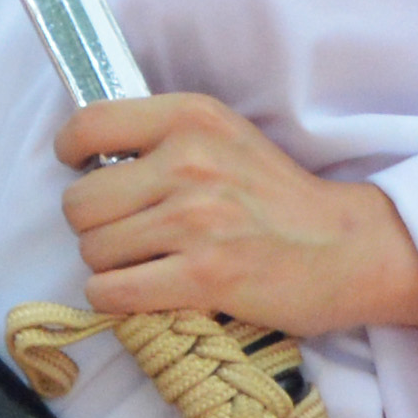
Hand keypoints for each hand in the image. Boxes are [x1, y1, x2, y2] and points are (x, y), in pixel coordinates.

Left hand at [53, 94, 417, 339]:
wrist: (346, 248)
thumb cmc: (280, 199)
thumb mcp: (225, 138)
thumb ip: (164, 139)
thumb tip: (89, 161)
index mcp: (192, 118)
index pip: (88, 127)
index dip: (71, 155)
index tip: (84, 172)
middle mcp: (190, 161)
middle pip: (79, 204)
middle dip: (95, 226)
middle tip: (130, 233)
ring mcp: (196, 220)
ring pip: (93, 251)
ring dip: (111, 266)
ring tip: (150, 263)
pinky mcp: (203, 276)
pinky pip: (112, 292)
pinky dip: (118, 299)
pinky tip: (147, 291)